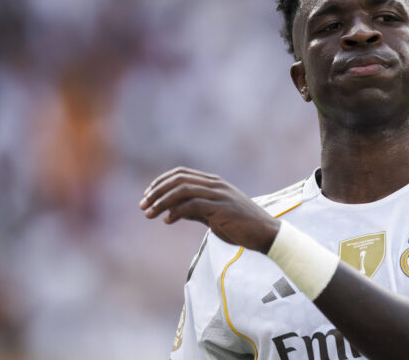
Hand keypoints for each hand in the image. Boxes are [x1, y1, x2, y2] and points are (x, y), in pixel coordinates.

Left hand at [139, 166, 279, 252]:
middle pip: (178, 179)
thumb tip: (173, 211)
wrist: (266, 234)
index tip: (147, 195)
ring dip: (162, 201)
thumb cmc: (241, 226)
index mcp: (214, 182)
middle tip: (142, 205)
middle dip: (156, 191)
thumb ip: (196, 210)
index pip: (181, 173)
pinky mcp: (222, 208)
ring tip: (149, 214)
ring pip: (183, 190)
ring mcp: (219, 194)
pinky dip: (176, 212)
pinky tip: (167, 221)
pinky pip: (193, 205)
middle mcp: (215, 184)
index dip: (161, 182)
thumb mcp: (214, 216)